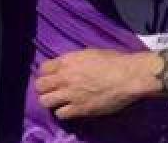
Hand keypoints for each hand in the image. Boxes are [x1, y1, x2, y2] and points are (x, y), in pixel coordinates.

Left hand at [36, 49, 153, 119]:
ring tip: (59, 102)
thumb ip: (74, 60)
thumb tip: (67, 65)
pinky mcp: (80, 109)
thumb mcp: (89, 53)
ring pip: (45, 101)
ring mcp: (71, 94)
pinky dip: (63, 113)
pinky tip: (70, 110)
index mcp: (67, 61)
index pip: (43, 68)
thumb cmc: (114, 61)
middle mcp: (65, 77)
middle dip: (45, 88)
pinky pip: (60, 114)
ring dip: (51, 101)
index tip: (52, 77)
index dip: (46, 74)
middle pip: (40, 86)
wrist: (128, 76)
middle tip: (53, 91)